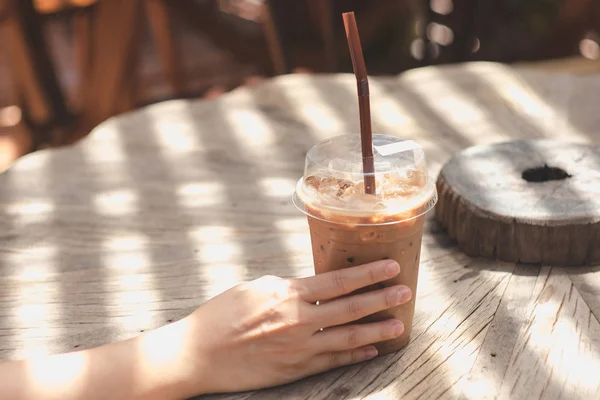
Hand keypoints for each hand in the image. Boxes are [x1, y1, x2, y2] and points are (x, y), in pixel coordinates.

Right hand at [177, 259, 411, 395]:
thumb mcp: (255, 287)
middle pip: (350, 308)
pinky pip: (332, 361)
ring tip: (400, 325)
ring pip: (348, 338)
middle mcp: (299, 320)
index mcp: (288, 293)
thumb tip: (313, 287)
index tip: (391, 266)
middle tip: (406, 292)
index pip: (338, 281)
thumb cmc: (222, 314)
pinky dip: (355, 355)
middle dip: (382, 299)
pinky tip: (372, 350)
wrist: (199, 354)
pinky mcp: (295, 369)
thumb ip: (289, 287)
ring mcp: (299, 348)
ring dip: (377, 330)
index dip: (368, 274)